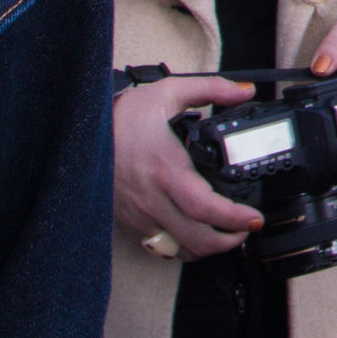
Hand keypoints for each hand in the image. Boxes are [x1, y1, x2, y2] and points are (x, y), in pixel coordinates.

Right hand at [114, 75, 264, 256]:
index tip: (255, 218)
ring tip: (229, 234)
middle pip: (196, 238)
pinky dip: (184, 248)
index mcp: (166, 168)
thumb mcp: (169, 91)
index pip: (204, 207)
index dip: (233, 219)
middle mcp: (152, 197)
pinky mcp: (130, 221)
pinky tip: (197, 235)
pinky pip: (161, 247)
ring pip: (179, 249)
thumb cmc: (123, 115)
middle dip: (229, 241)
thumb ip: (212, 88)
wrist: (81, 132)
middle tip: (248, 229)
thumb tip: (246, 90)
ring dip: (208, 249)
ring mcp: (140, 213)